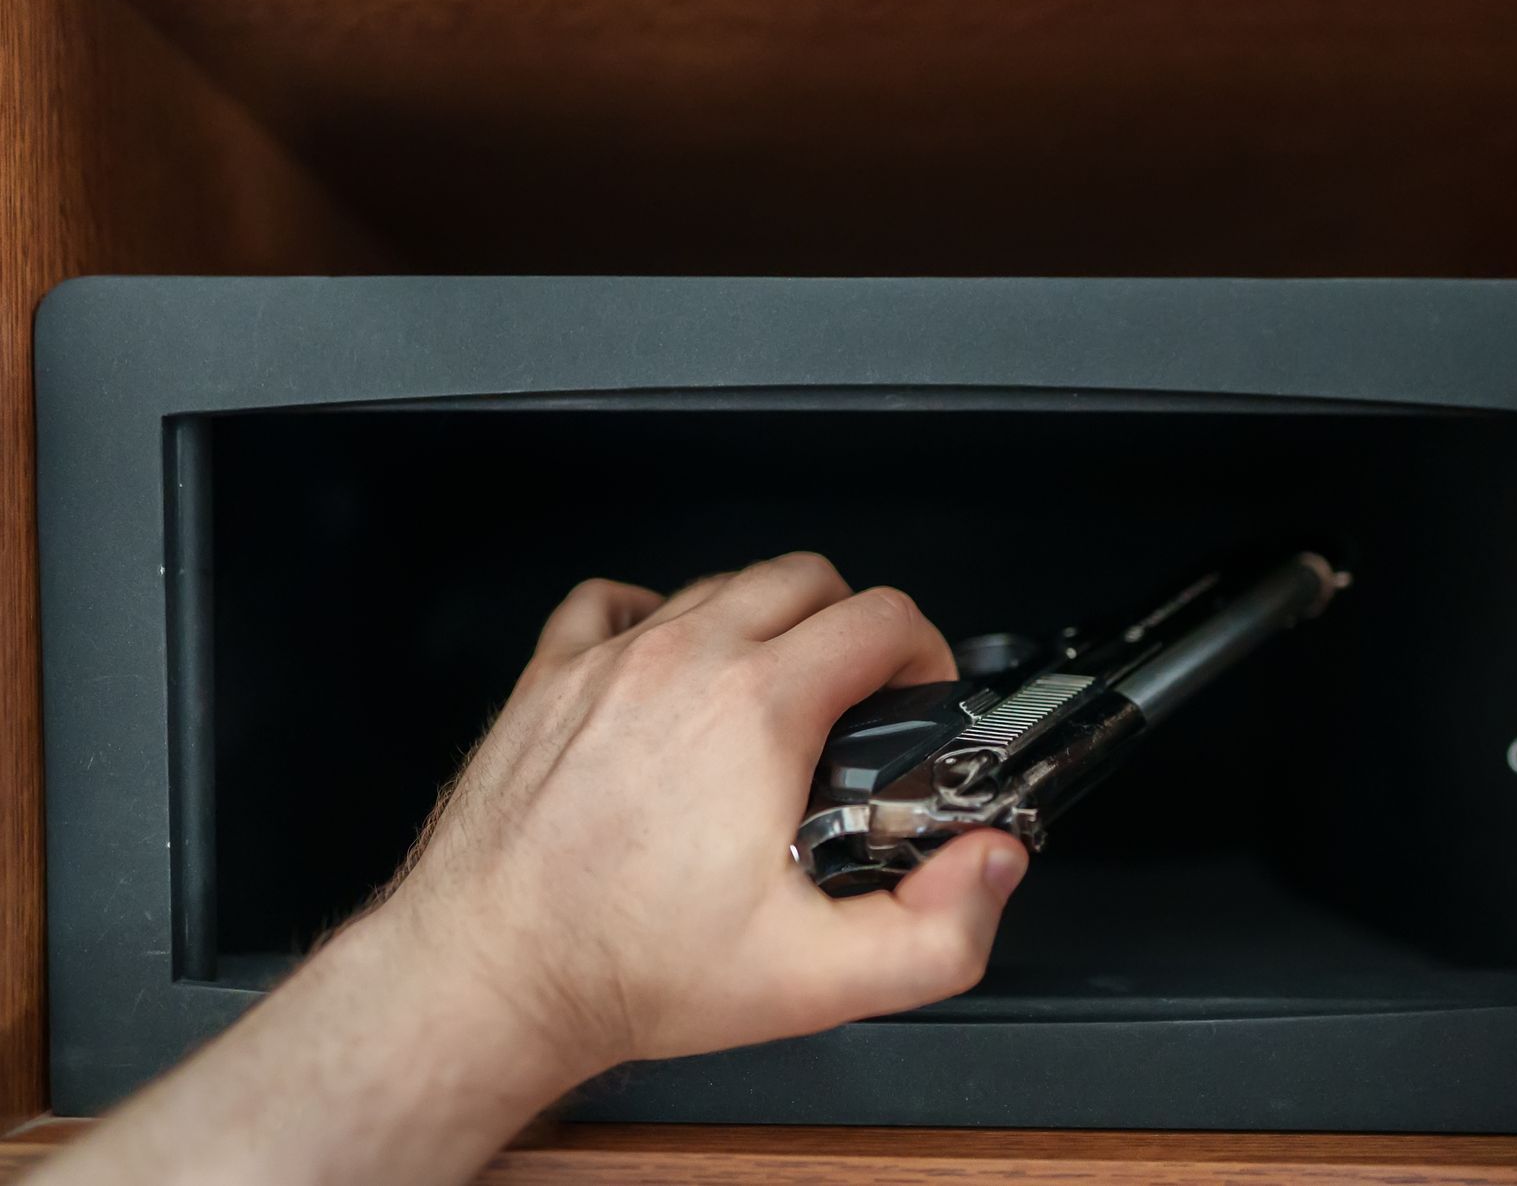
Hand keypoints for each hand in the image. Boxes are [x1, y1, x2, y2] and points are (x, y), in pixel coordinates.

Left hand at [364, 551, 1028, 1076]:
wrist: (487, 976)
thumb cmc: (627, 967)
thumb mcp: (817, 980)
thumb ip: (936, 932)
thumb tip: (989, 868)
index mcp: (757, 709)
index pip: (881, 616)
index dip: (922, 653)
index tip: (915, 699)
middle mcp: (682, 662)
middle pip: (805, 578)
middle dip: (852, 625)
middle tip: (858, 696)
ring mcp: (608, 660)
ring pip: (717, 584)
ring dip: (763, 621)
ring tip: (773, 694)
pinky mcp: (548, 678)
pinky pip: (609, 601)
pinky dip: (651, 617)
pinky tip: (664, 668)